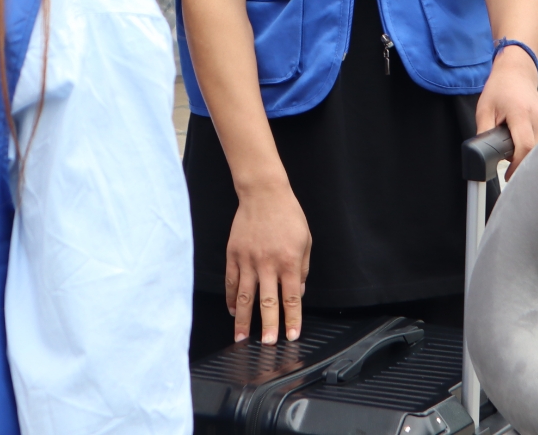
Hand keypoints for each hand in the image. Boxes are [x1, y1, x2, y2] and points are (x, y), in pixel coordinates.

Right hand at [225, 184, 311, 343]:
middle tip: (268, 344)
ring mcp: (248, 260)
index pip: (292, 298)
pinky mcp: (234, 254)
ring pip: (245, 296)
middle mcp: (268, 264)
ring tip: (241, 338)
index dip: (292, 319)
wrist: (264, 193)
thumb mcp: (305, 241)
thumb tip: (298, 293)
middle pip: (268, 302)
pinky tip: (233, 311)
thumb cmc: (288, 215)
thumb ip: (302, 269)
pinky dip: (232, 298)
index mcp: (288, 262)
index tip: (291, 335)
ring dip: (244, 319)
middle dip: (269, 325)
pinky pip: (232, 281)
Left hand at [476, 45, 537, 175]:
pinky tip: (528, 140)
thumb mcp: (484, 110)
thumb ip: (483, 133)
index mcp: (521, 112)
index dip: (518, 165)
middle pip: (534, 151)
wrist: (516, 75)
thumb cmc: (498, 91)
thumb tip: (482, 157)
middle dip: (521, 160)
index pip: (525, 146)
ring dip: (529, 153)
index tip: (509, 176)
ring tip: (516, 143)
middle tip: (508, 156)